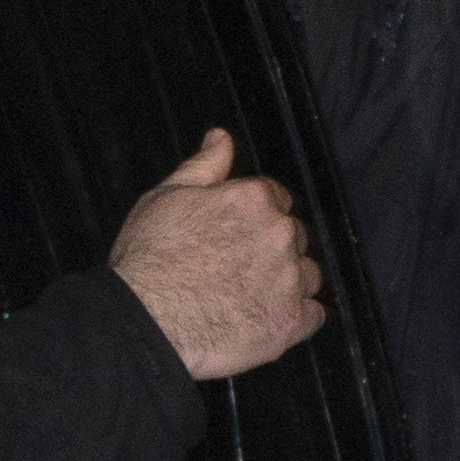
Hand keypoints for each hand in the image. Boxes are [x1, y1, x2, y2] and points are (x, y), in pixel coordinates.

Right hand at [109, 129, 323, 377]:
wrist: (147, 322)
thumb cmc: (149, 259)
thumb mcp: (166, 197)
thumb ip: (203, 166)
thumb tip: (221, 138)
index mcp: (253, 199)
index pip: (276, 197)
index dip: (256, 215)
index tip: (238, 232)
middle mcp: (279, 234)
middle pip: (294, 236)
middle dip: (273, 248)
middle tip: (237, 267)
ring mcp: (289, 280)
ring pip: (308, 275)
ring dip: (289, 282)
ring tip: (252, 296)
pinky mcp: (290, 321)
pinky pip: (313, 316)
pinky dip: (296, 317)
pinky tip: (267, 319)